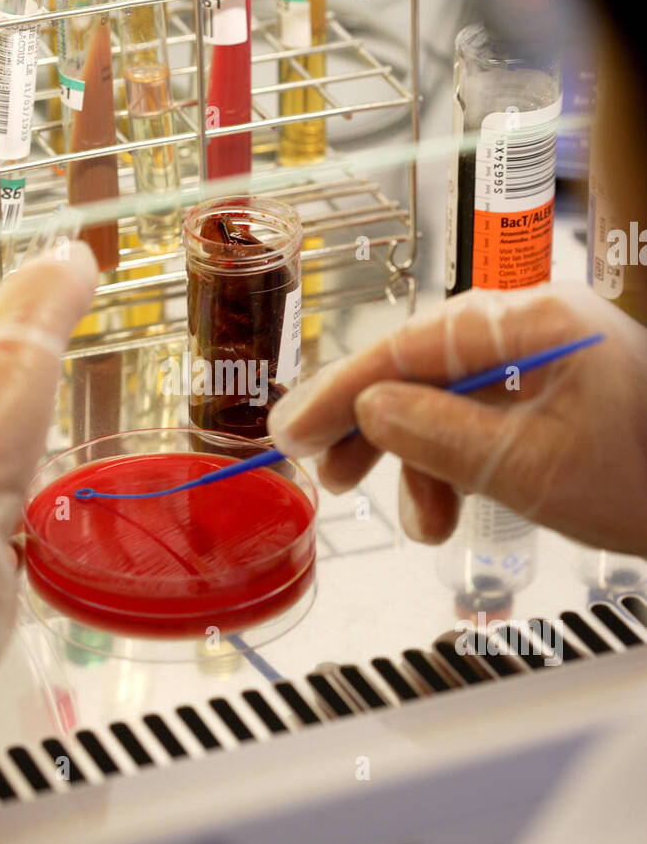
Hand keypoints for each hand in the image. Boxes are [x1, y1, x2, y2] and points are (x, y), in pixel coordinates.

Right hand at [267, 283, 646, 555]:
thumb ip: (438, 435)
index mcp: (532, 321)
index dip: (342, 392)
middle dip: (372, 428)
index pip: (409, 346)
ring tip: (416, 522)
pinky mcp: (551, 392)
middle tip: (328, 477)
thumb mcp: (530, 468)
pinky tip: (447, 507)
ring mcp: (544, 357)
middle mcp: (534, 326)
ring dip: (415, 459)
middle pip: (420, 365)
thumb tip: (369, 410)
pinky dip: (453, 462)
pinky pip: (479, 415)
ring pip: (444, 396)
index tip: (293, 431)